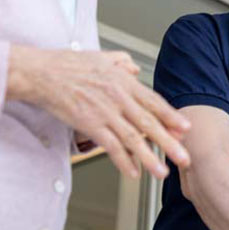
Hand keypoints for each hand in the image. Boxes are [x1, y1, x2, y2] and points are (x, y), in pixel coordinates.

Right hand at [8, 45, 189, 178]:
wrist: (42, 73)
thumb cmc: (69, 65)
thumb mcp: (103, 56)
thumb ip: (123, 62)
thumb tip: (135, 69)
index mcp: (124, 82)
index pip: (155, 102)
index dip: (172, 117)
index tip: (187, 129)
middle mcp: (119, 99)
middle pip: (149, 124)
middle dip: (170, 143)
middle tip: (184, 158)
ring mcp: (105, 113)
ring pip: (133, 139)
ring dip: (150, 158)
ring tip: (162, 172)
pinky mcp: (89, 126)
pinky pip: (110, 146)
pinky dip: (122, 161)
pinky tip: (133, 173)